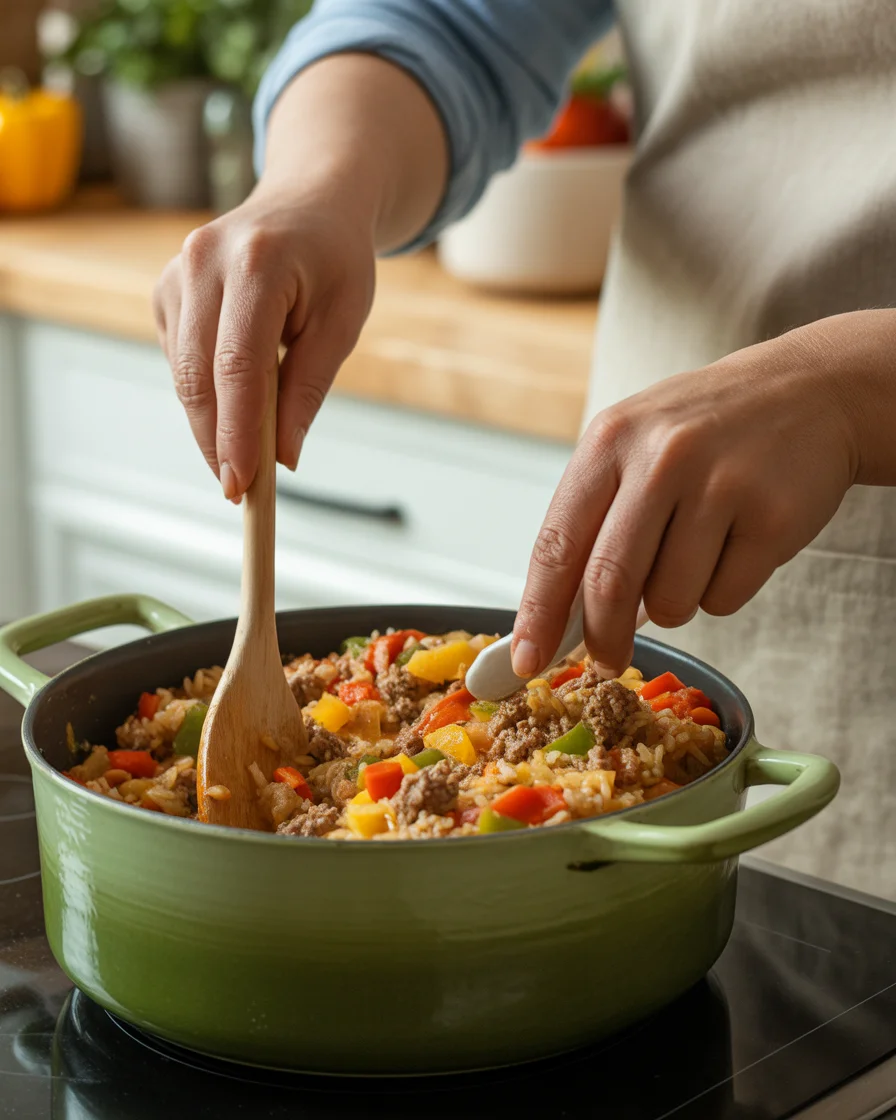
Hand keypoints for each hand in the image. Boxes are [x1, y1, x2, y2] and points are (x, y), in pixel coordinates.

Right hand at [153, 180, 375, 499]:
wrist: (309, 201)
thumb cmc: (335, 260)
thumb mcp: (343, 321)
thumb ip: (310, 388)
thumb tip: (284, 458)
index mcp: (256, 263)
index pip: (238, 365)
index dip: (238, 432)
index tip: (244, 484)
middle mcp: (202, 262)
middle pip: (199, 375)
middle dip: (218, 441)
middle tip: (242, 494)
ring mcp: (176, 274)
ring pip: (184, 375)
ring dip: (212, 424)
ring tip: (247, 456)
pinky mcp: (166, 291)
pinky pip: (180, 362)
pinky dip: (206, 393)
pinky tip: (236, 396)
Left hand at [511, 322, 863, 677]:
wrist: (810, 391)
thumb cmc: (704, 431)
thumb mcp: (636, 446)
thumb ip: (595, 519)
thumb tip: (561, 619)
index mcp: (610, 440)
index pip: (557, 544)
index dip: (538, 613)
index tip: (525, 660)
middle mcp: (661, 458)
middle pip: (609, 584)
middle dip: (602, 638)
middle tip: (605, 662)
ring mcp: (720, 485)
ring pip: (670, 602)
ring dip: (674, 604)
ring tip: (697, 551)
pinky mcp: (772, 518)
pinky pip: (724, 598)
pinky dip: (722, 591)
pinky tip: (737, 541)